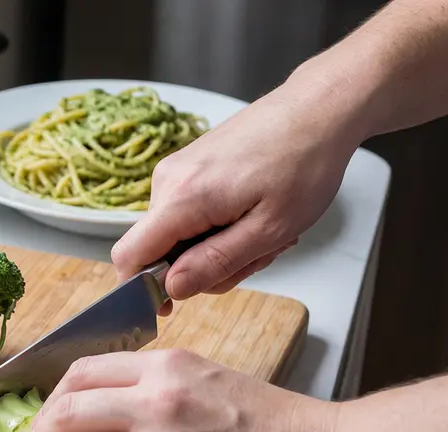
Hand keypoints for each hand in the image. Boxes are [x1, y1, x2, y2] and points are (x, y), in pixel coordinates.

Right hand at [111, 81, 361, 307]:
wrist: (318, 109)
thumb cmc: (304, 164)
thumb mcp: (269, 229)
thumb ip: (215, 263)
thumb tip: (171, 289)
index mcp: (181, 198)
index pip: (129, 256)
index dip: (141, 289)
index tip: (171, 307)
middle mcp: (167, 181)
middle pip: (159, 250)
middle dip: (203, 266)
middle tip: (256, 255)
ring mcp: (176, 170)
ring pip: (178, 234)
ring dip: (218, 246)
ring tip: (264, 229)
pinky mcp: (189, 166)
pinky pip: (189, 213)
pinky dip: (219, 224)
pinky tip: (253, 212)